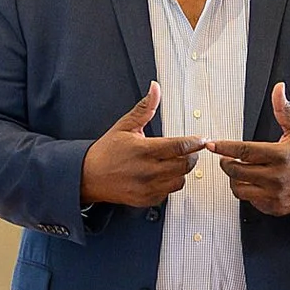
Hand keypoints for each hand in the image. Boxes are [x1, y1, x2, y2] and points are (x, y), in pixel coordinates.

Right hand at [79, 82, 203, 207]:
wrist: (89, 176)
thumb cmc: (106, 151)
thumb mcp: (125, 125)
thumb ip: (145, 108)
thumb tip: (155, 89)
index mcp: (144, 150)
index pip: (179, 146)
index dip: (195, 142)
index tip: (201, 140)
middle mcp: (147, 170)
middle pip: (185, 165)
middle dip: (191, 156)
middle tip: (189, 151)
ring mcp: (147, 187)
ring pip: (180, 181)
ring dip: (181, 171)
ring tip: (175, 163)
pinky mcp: (146, 199)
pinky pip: (169, 193)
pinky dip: (170, 184)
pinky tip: (163, 175)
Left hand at [209, 85, 289, 217]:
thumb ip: (284, 111)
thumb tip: (279, 89)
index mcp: (281, 155)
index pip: (244, 151)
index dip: (225, 147)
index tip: (212, 145)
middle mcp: (276, 177)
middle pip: (236, 171)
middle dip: (226, 163)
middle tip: (226, 157)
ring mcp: (274, 194)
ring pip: (239, 189)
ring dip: (234, 179)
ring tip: (238, 171)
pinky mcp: (274, 207)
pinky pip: (250, 201)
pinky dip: (247, 192)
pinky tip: (253, 183)